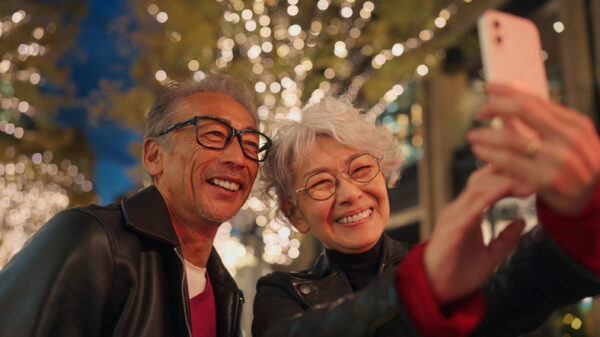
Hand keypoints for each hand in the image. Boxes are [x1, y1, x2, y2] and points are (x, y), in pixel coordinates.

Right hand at [424, 167, 525, 304]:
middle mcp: (458, 209)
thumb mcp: (490, 256)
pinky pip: (471, 207)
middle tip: (533, 172)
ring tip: (527, 182)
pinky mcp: (452, 230)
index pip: (485, 183)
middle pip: (481, 179)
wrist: (435, 290)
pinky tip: (504, 191)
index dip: (507, 175)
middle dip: (507, 172)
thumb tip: (523, 222)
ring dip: (503, 182)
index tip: (533, 175)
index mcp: (467, 212)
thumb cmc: (458, 272)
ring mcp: (453, 217)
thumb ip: (505, 239)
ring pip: (478, 189)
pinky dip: (489, 196)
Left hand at [467, 82, 599, 214]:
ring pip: (511, 138)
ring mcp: (558, 159)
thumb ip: (541, 112)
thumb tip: (518, 83)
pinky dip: (490, 154)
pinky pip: (510, 163)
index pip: (534, 98)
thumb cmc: (573, 165)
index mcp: (574, 123)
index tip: (488, 87)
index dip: (506, 90)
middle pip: (523, 109)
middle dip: (495, 106)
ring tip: (473, 135)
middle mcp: (569, 138)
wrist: (588, 200)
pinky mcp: (546, 180)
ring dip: (486, 134)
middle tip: (479, 112)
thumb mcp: (565, 136)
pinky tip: (480, 150)